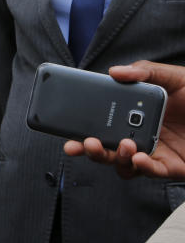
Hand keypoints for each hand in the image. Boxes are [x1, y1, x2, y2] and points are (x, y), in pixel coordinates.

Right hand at [63, 61, 184, 178]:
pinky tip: (140, 157)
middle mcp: (140, 134)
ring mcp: (154, 152)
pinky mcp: (171, 168)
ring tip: (124, 145)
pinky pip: (150, 172)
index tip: (69, 129)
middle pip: (106, 148)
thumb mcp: (177, 77)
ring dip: (115, 158)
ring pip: (122, 164)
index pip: (103, 122)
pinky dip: (141, 167)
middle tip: (83, 144)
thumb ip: (148, 70)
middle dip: (89, 149)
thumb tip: (115, 72)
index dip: (83, 128)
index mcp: (136, 114)